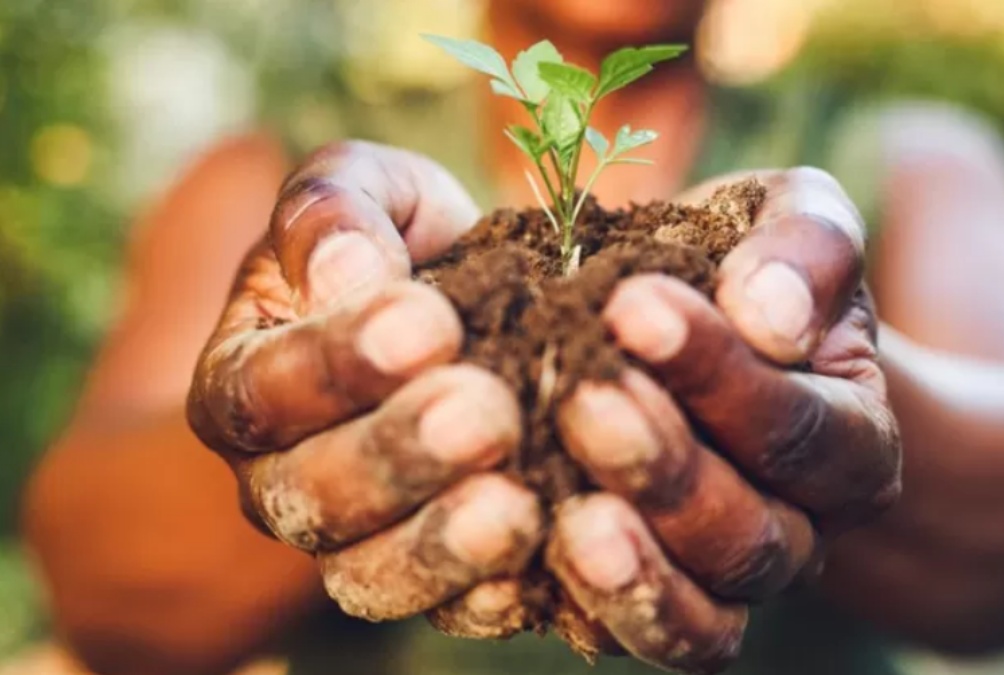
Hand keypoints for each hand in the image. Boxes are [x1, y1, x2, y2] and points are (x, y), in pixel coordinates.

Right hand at [186, 141, 543, 620]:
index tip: (429, 324)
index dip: (340, 359)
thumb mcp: (367, 191)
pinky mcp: (423, 580)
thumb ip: (334, 210)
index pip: (265, 384)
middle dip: (400, 454)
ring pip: (368, 572)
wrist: (463, 307)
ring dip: (440, 545)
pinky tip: (545, 555)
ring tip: (515, 507)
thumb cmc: (401, 242)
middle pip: (312, 491)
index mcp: (243, 379)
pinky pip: (445, 609)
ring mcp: (349, 541)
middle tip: (485, 414)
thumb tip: (345, 271)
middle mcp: (279, 476)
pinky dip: (490, 595)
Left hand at [549, 168, 901, 672]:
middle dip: (664, 466)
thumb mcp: (792, 222)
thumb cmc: (748, 268)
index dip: (721, 373)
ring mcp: (724, 578)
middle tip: (582, 397)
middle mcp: (801, 528)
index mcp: (852, 440)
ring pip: (702, 610)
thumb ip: (808, 250)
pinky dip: (582, 610)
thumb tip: (772, 317)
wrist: (702, 329)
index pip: (802, 424)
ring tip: (563, 515)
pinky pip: (631, 638)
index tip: (634, 306)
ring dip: (631, 565)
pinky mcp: (650, 602)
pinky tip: (520, 555)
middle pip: (750, 533)